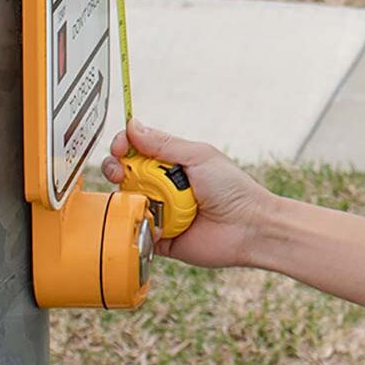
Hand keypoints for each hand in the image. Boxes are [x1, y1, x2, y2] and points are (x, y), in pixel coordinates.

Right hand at [101, 119, 277, 268]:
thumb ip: (164, 143)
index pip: (135, 149)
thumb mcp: (198, 156)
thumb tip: (132, 126)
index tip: (120, 148)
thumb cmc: (232, 189)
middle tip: (119, 173)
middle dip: (115, 169)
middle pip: (124, 174)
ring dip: (126, 198)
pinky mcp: (160, 238)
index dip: (122, 146)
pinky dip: (135, 226)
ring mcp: (160, 211)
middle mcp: (162, 186)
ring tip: (139, 199)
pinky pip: (136, 232)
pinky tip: (147, 221)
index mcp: (171, 163)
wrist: (249, 228)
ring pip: (126, 202)